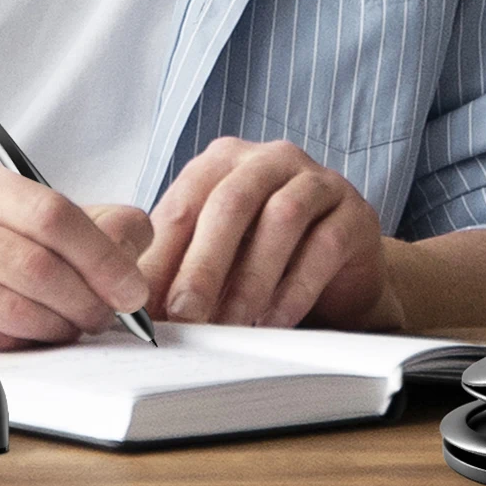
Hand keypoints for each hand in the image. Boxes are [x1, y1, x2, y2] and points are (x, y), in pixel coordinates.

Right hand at [0, 155, 151, 350]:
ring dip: (58, 327)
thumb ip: (78, 220)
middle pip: (34, 263)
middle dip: (86, 298)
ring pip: (10, 306)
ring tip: (73, 329)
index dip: (101, 255)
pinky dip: (20, 347)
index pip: (49, 212)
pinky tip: (32, 343)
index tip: (132, 288)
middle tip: (106, 317)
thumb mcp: (8, 216)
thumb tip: (137, 234)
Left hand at [140, 138, 399, 330]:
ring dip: (252, 278)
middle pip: (231, 203)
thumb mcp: (217, 254)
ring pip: (281, 218)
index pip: (186, 201)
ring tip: (232, 325)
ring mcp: (317, 180)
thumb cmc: (265, 254)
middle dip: (204, 264)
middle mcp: (270, 159)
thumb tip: (132, 308)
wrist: (339, 269)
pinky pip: (324, 245)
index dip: (163, 253)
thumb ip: (179, 267)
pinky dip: (296, 287)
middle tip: (185, 315)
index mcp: (225, 160)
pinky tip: (275, 319)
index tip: (143, 303)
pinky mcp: (354, 212)